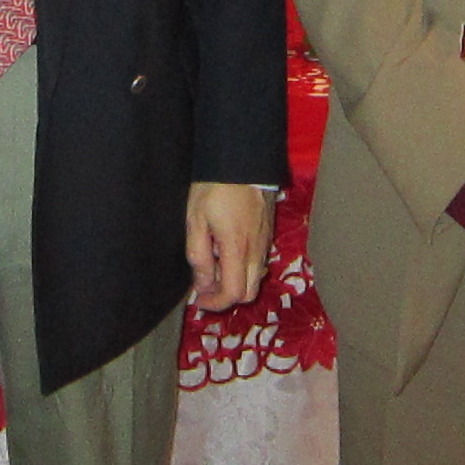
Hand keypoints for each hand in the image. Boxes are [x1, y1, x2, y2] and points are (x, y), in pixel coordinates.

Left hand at [186, 182, 276, 310]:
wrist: (242, 160)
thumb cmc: (215, 188)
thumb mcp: (196, 220)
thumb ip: (199, 256)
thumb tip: (202, 284)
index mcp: (237, 250)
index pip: (233, 293)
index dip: (215, 304)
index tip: (198, 300)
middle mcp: (257, 251)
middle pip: (249, 292)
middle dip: (227, 297)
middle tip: (206, 286)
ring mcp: (266, 242)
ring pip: (256, 278)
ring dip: (236, 282)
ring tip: (214, 266)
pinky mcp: (269, 233)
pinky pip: (259, 262)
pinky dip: (244, 268)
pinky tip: (227, 251)